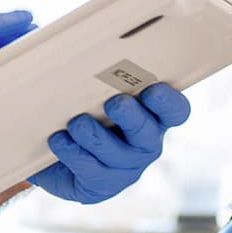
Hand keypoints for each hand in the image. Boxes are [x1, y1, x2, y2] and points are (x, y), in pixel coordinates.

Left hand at [28, 84, 188, 203]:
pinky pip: (90, 170)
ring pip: (115, 154)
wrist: (55, 153)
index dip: (168, 102)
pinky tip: (59, 140)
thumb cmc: (83, 113)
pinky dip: (72, 152)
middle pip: (147, 132)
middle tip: (114, 103)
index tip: (152, 90)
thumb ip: (98, 77)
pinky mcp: (102, 186)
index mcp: (153, 116)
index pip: (175, 111)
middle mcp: (145, 144)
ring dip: (94, 135)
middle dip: (130, 117)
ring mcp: (125, 168)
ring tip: (76, 123)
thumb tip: (70, 46)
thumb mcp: (93, 92)